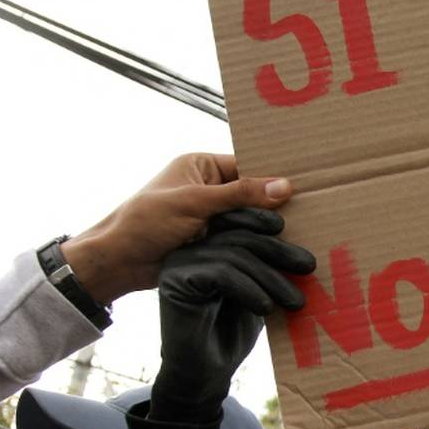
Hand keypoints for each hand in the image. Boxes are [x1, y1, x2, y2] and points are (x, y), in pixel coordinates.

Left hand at [60, 154, 292, 303]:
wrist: (117, 263)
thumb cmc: (145, 221)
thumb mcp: (194, 202)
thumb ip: (240, 194)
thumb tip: (285, 186)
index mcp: (202, 166)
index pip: (246, 166)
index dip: (272, 176)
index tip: (304, 186)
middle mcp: (209, 188)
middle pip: (252, 193)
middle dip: (274, 205)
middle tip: (311, 212)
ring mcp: (211, 216)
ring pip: (249, 219)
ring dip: (267, 230)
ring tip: (302, 234)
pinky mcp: (211, 241)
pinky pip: (241, 240)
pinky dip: (255, 246)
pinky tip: (280, 252)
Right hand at [149, 208, 314, 423]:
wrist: (206, 374)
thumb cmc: (234, 331)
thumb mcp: (258, 289)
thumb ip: (268, 263)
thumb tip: (303, 237)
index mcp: (207, 245)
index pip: (236, 219)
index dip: (261, 218)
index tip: (287, 229)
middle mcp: (189, 249)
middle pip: (239, 235)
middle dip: (278, 250)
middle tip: (309, 267)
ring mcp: (179, 263)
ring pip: (234, 255)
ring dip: (271, 277)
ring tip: (296, 301)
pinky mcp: (175, 282)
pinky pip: (221, 273)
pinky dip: (250, 289)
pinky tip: (266, 308)